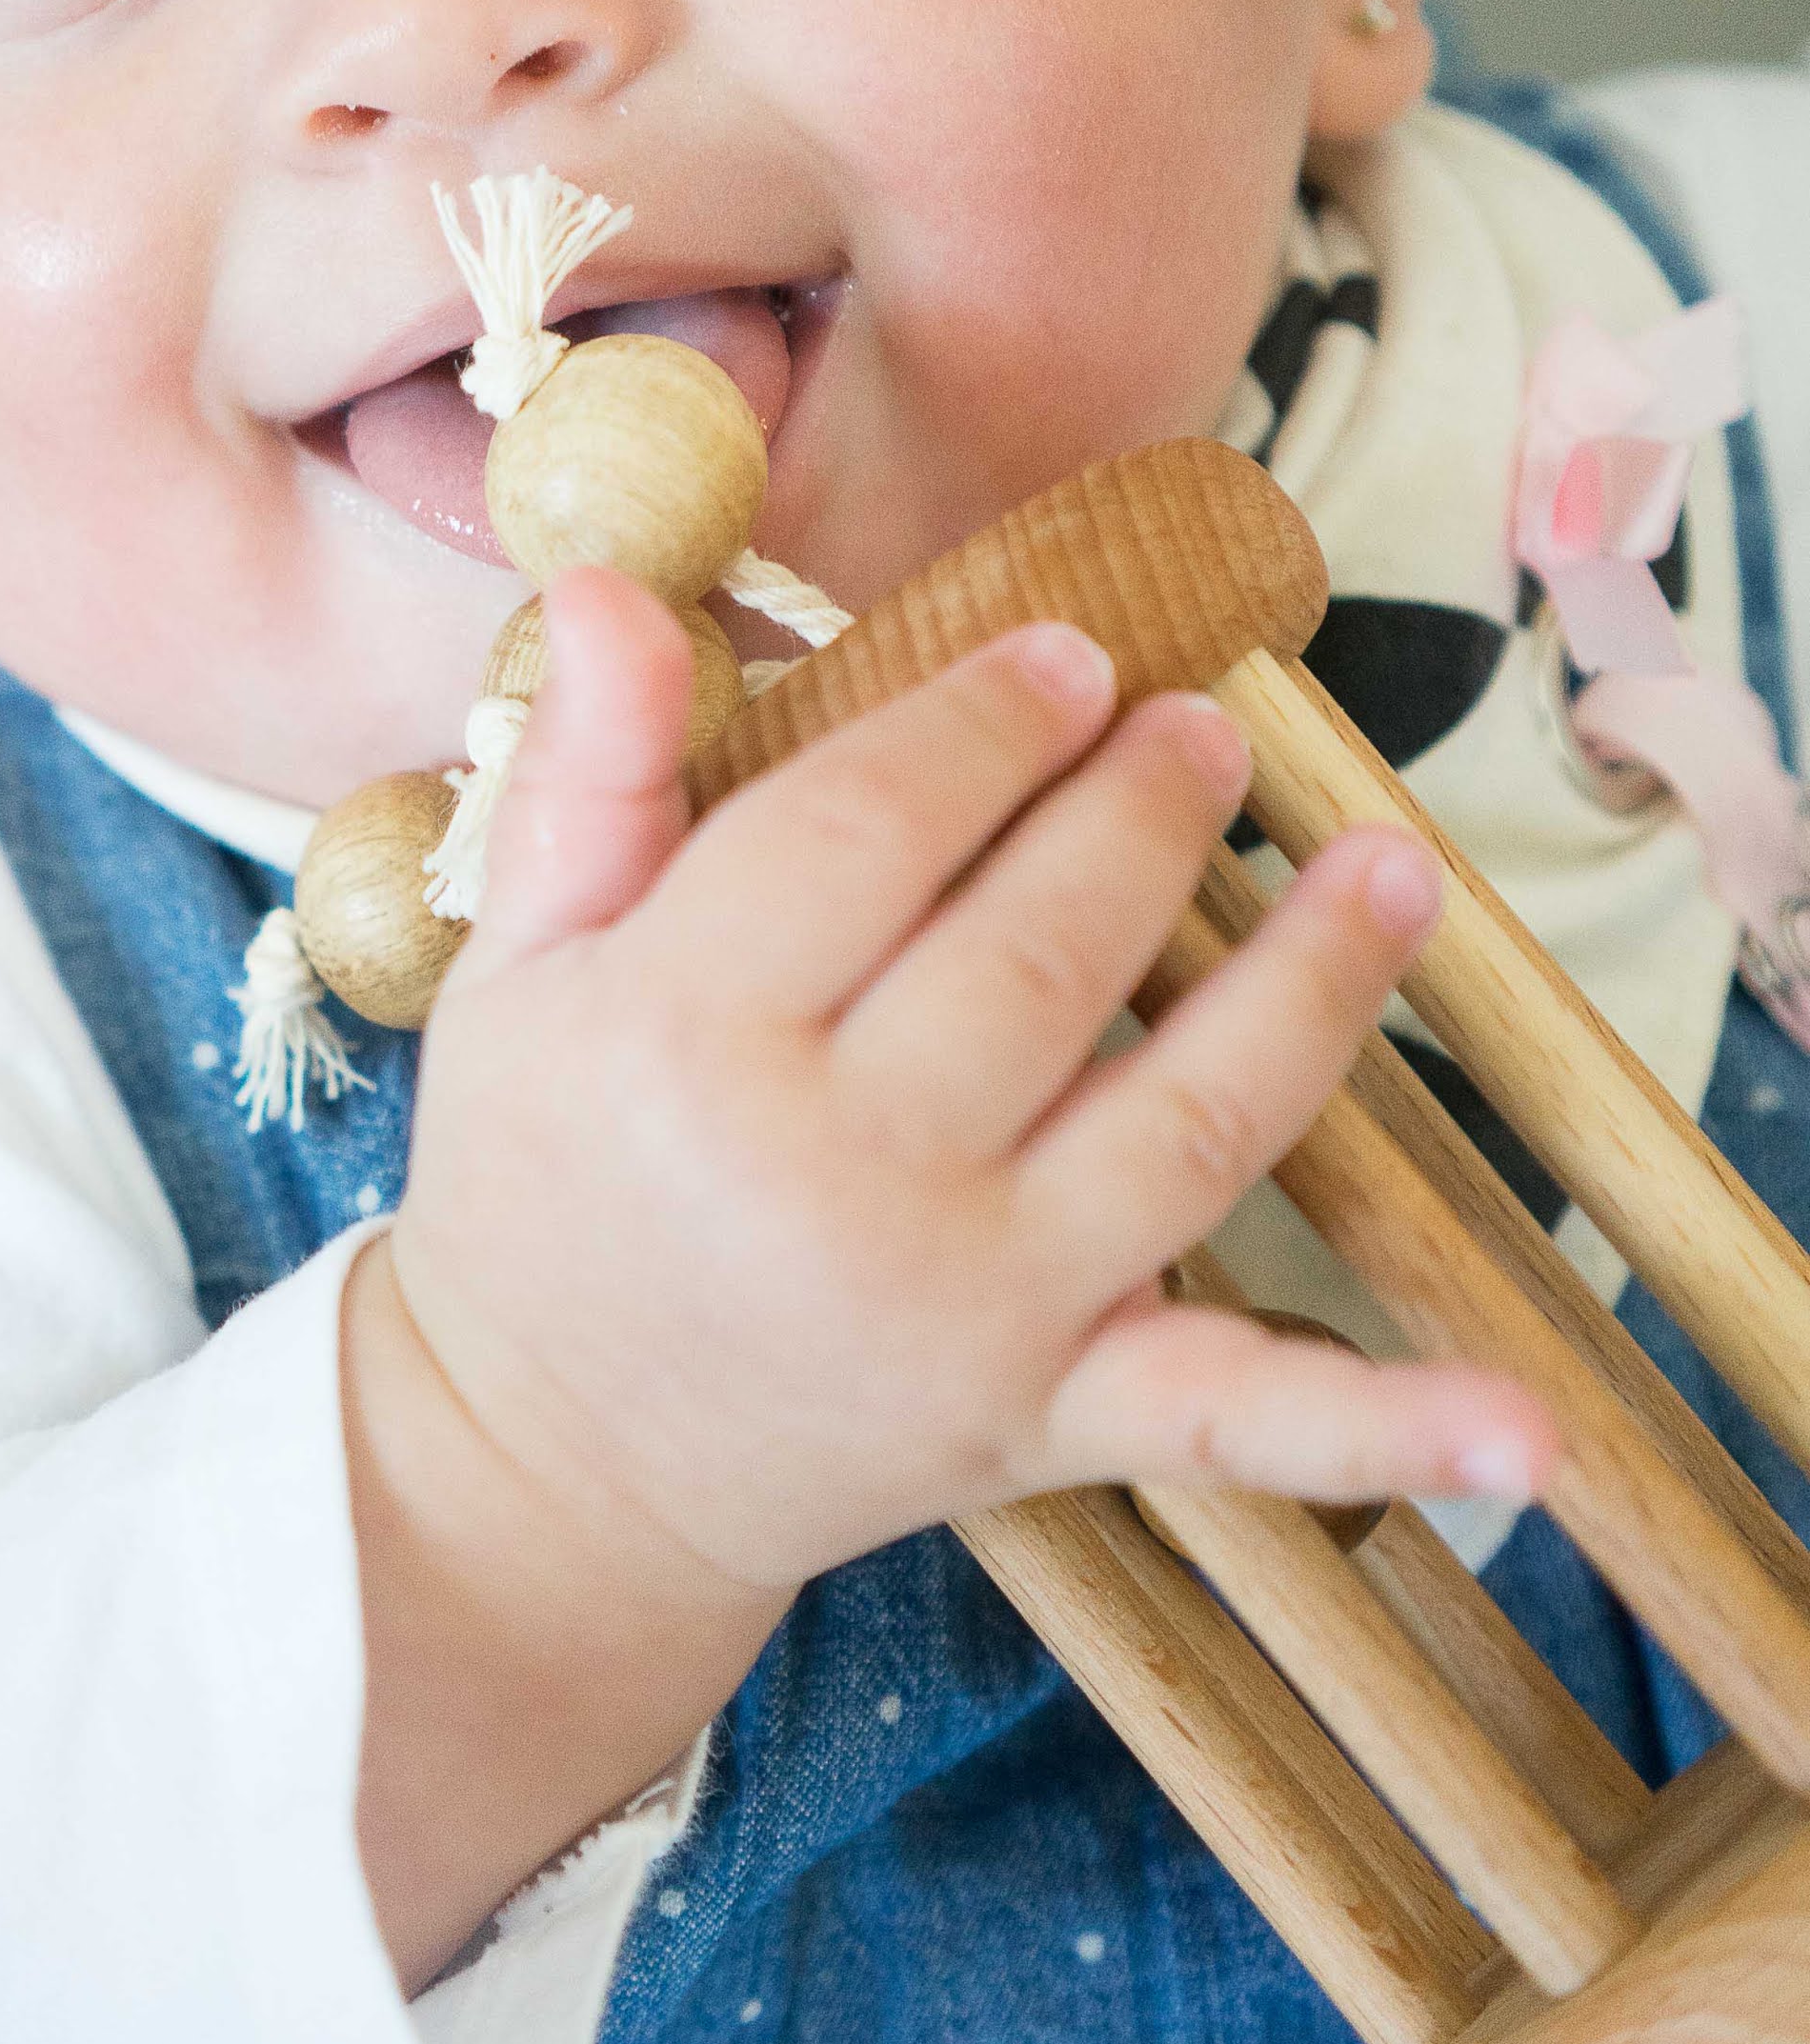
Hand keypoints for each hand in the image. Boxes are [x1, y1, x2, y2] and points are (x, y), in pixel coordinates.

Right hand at [345, 571, 1548, 1977]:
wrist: (549, 1466)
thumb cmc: (541, 1186)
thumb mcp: (523, 969)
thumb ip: (592, 775)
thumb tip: (619, 578)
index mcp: (689, 1034)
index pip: (874, 825)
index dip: (987, 722)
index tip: (1066, 657)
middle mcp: (836, 1169)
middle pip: (1047, 945)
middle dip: (1149, 812)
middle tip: (1205, 732)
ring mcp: (961, 1305)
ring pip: (1186, 1117)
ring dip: (1313, 987)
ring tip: (1388, 870)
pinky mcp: (1039, 1421)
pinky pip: (1228, 1420)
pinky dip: (1384, 1433)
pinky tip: (1519, 1436)